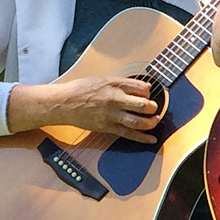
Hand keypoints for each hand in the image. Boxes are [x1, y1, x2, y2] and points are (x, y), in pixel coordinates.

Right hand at [41, 75, 162, 141]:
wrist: (64, 103)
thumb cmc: (81, 90)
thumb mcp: (103, 79)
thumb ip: (123, 83)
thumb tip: (143, 86)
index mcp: (115, 84)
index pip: (142, 87)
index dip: (149, 91)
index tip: (148, 94)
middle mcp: (115, 99)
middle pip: (144, 104)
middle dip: (153, 107)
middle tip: (154, 108)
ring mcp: (112, 115)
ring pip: (139, 121)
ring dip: (151, 122)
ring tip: (155, 120)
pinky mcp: (108, 127)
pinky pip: (129, 134)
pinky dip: (142, 138)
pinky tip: (151, 139)